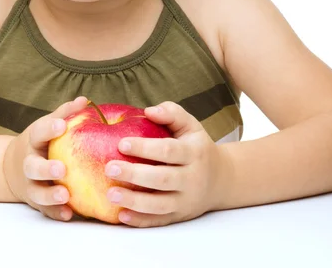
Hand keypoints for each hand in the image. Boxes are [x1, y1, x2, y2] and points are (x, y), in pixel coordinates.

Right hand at [2, 95, 88, 221]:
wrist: (14, 167)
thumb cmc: (42, 143)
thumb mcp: (48, 126)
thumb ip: (65, 114)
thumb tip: (85, 100)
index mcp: (34, 141)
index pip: (39, 132)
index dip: (49, 129)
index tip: (62, 125)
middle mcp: (29, 163)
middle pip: (33, 167)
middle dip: (46, 169)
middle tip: (62, 169)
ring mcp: (31, 184)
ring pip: (37, 192)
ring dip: (50, 195)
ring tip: (66, 195)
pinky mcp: (37, 202)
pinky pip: (45, 210)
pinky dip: (56, 213)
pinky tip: (69, 215)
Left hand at [104, 101, 231, 227]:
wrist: (222, 180)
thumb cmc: (196, 146)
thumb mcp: (191, 125)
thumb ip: (171, 113)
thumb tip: (148, 111)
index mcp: (194, 153)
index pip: (168, 150)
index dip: (145, 148)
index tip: (121, 143)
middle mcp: (192, 178)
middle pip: (162, 179)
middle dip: (134, 174)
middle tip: (109, 168)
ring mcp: (186, 200)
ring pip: (160, 205)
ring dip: (134, 201)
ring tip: (110, 195)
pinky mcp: (180, 216)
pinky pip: (160, 221)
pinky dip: (141, 221)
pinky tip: (121, 216)